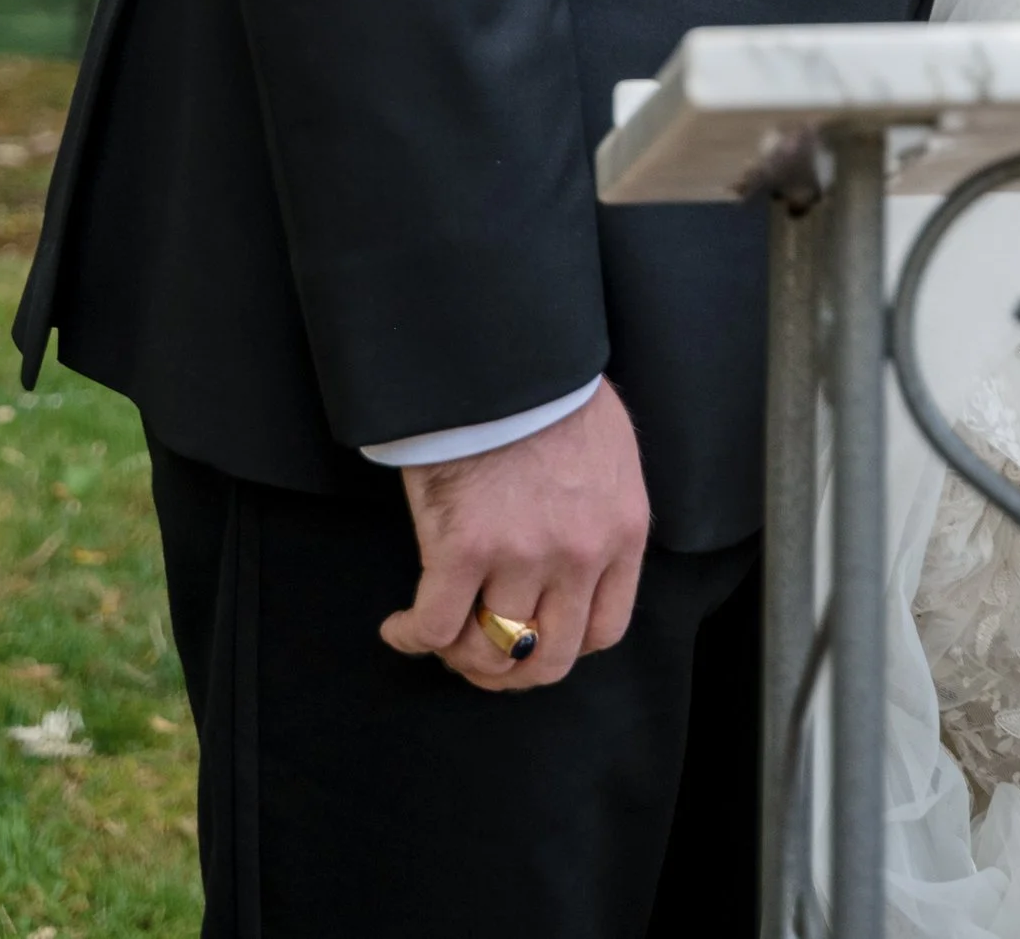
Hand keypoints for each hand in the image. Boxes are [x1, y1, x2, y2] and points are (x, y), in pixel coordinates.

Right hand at [380, 376, 648, 690]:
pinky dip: (411, 638)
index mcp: (621, 531)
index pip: (603, 631)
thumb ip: (601, 513)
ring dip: (458, 655)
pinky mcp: (463, 548)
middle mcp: (579, 555)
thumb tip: (579, 558)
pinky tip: (398, 628)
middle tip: (479, 655)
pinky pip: (434, 627)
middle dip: (509, 669)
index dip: (561, 648)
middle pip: (546, 658)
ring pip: (489, 650)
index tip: (533, 641)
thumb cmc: (552, 389)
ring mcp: (522, 556)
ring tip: (438, 638)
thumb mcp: (609, 454)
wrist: (506, 351)